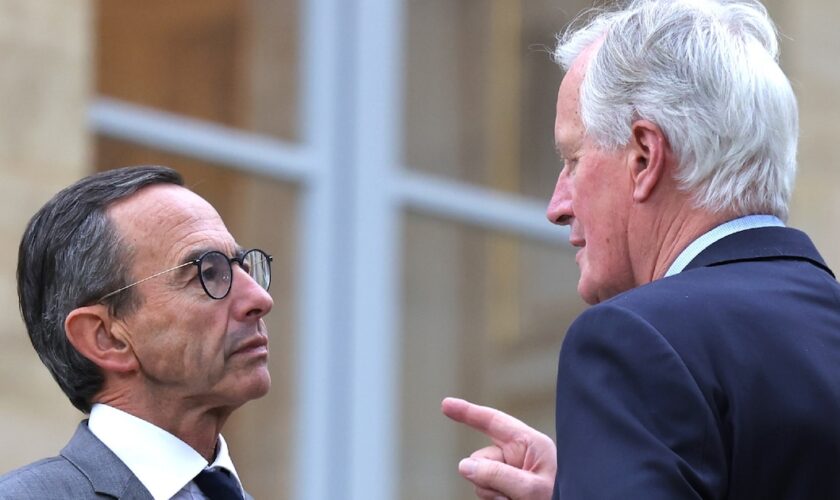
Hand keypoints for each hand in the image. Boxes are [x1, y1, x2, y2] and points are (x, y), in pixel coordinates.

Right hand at [441, 397, 556, 499]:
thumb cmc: (562, 498)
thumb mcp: (531, 488)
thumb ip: (497, 475)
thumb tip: (464, 465)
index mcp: (531, 444)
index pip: (493, 422)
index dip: (468, 413)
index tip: (445, 404)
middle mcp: (520, 456)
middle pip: (482, 458)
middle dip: (486, 478)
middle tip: (510, 496)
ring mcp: (514, 474)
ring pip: (481, 479)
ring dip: (492, 494)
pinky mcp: (509, 490)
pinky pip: (487, 492)